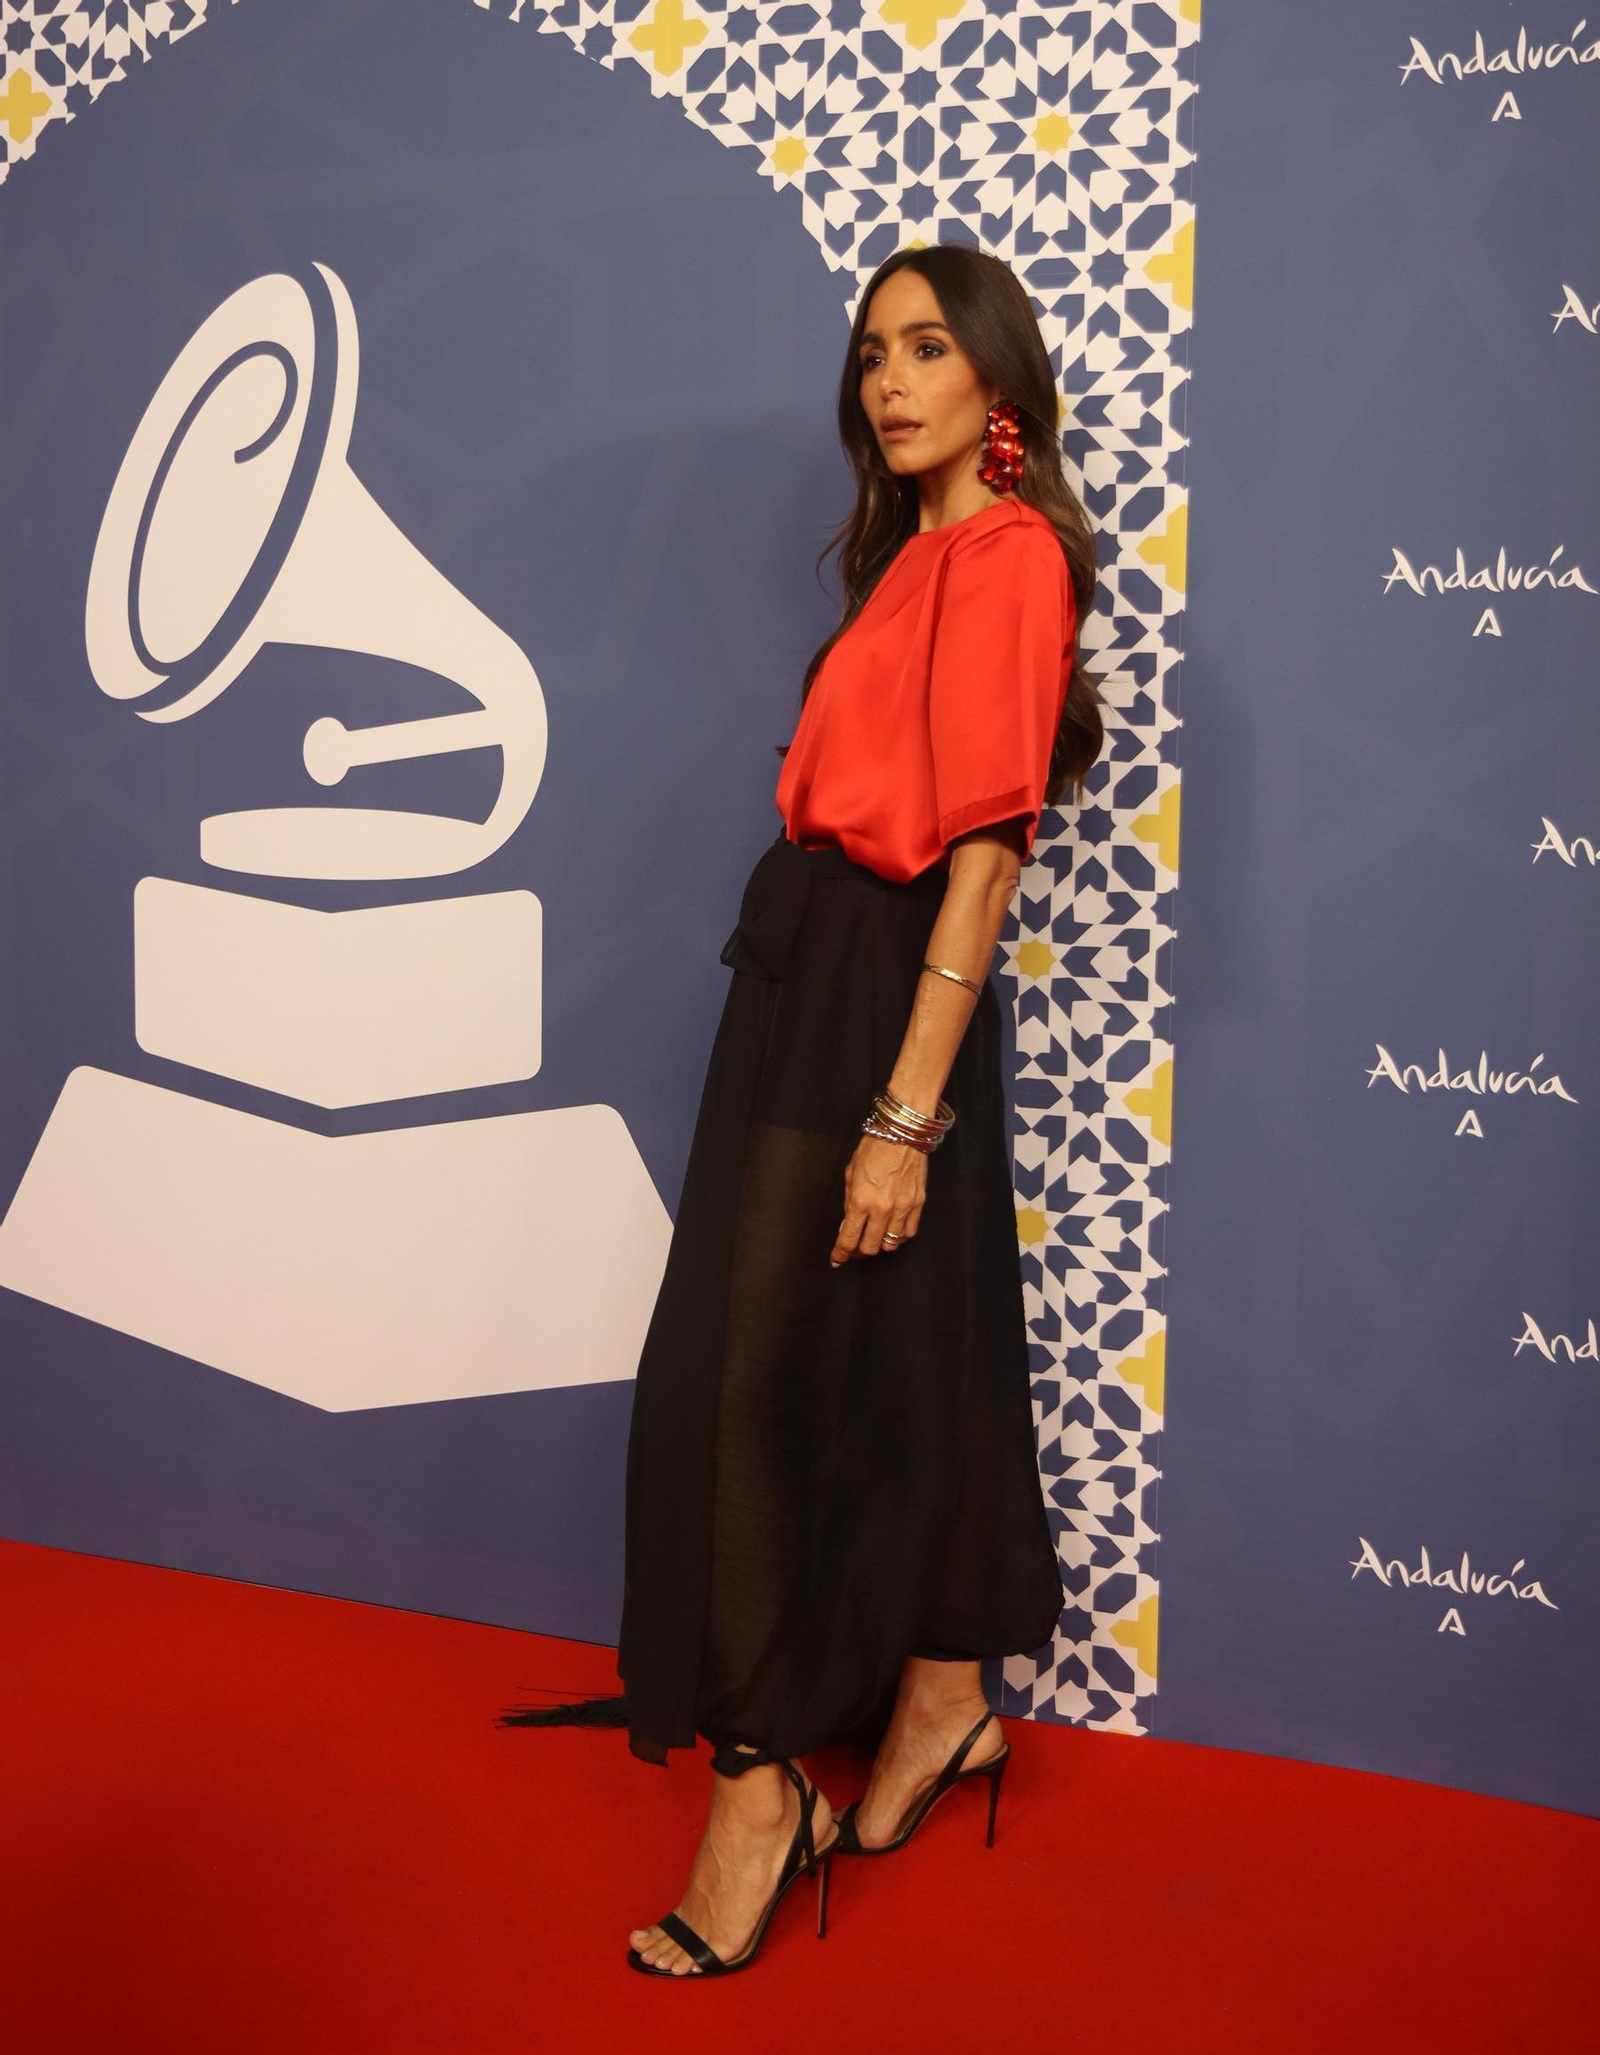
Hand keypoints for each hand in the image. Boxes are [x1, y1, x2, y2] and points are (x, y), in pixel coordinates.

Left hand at [830, 1132, 926, 1266]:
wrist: (900, 1134)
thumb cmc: (873, 1149)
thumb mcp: (850, 1176)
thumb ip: (850, 1204)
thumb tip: (848, 1226)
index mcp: (861, 1201)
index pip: (848, 1239)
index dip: (840, 1254)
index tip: (837, 1259)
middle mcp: (882, 1209)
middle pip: (870, 1248)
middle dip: (859, 1251)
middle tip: (855, 1246)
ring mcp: (903, 1208)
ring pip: (890, 1244)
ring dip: (879, 1244)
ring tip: (874, 1236)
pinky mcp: (918, 1204)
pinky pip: (908, 1232)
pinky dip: (898, 1236)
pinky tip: (892, 1229)